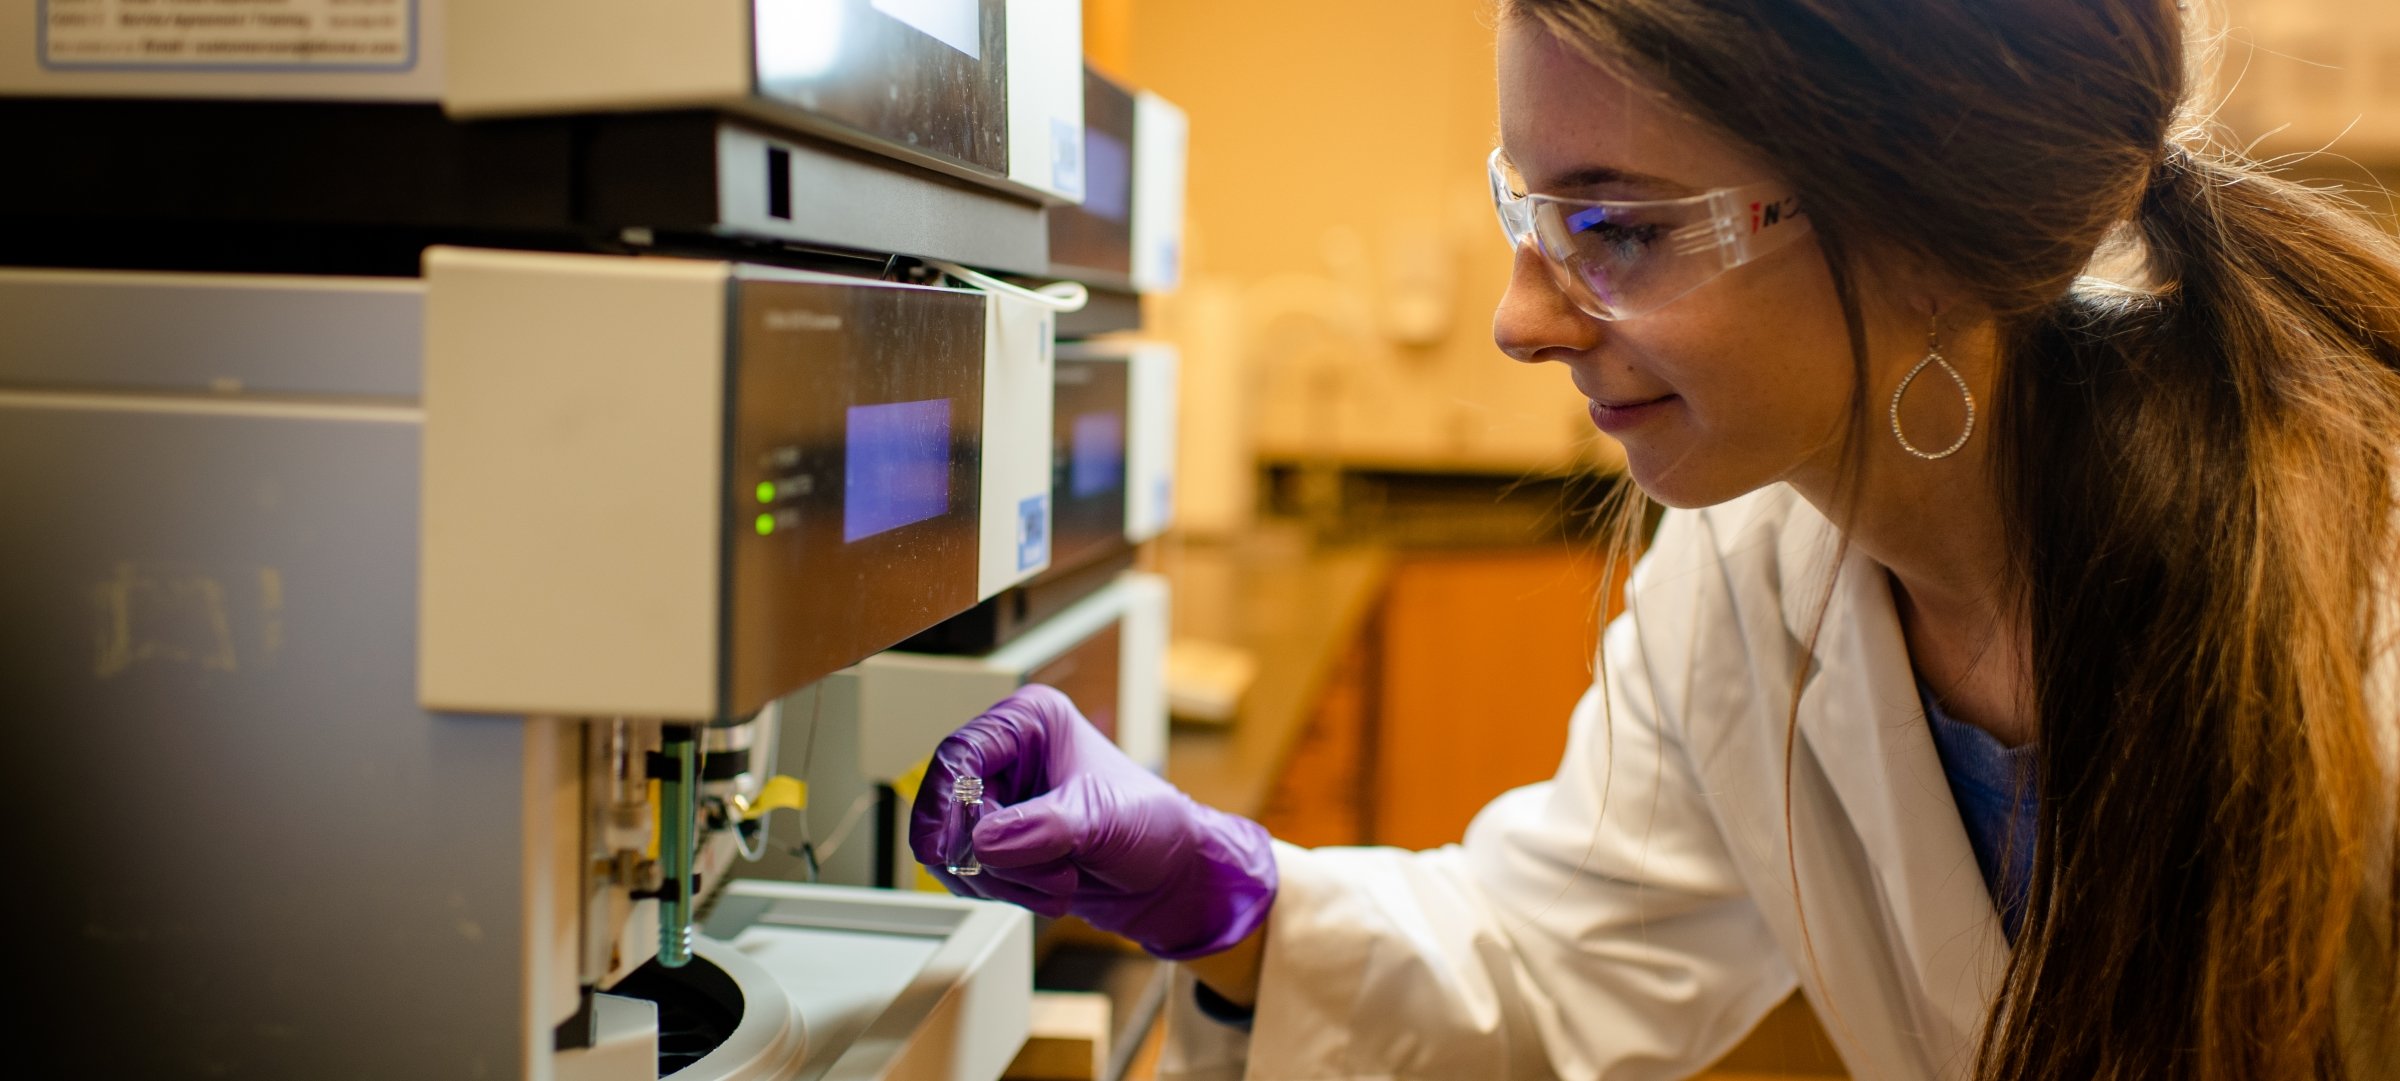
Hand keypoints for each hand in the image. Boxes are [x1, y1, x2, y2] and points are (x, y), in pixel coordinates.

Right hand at [909, 685, 1276, 959]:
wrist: (1172, 877)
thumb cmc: (1153, 824)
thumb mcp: (1104, 819)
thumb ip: (1044, 827)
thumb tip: (983, 842)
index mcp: (1030, 722)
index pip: (960, 753)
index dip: (944, 803)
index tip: (945, 850)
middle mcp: (1008, 755)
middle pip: (951, 807)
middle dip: (992, 856)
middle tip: (1044, 875)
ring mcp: (1001, 801)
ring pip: (956, 848)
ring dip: (1005, 880)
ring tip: (1061, 882)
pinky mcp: (1000, 842)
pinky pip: (970, 875)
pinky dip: (1007, 892)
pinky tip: (1050, 891)